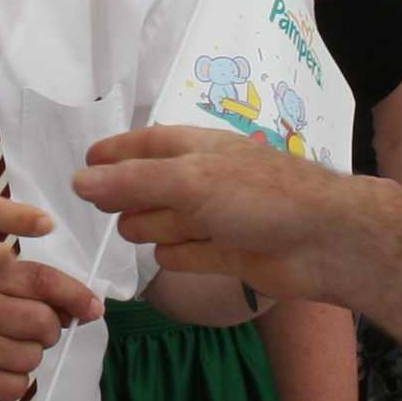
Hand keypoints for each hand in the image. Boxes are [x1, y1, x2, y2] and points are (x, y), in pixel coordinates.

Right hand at [0, 263, 92, 400]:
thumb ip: (22, 290)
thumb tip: (77, 309)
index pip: (41, 279)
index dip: (74, 294)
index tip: (93, 308)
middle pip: (44, 322)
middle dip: (46, 332)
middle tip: (24, 333)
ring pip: (33, 357)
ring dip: (25, 358)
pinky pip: (18, 386)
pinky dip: (9, 382)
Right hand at [76, 127, 336, 297]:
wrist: (324, 242)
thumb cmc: (258, 197)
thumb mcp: (189, 181)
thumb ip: (133, 182)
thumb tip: (78, 181)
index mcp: (202, 149)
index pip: (151, 144)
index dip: (118, 151)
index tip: (86, 162)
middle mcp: (210, 181)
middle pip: (158, 185)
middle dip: (128, 193)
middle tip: (94, 205)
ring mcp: (222, 219)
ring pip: (174, 221)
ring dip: (150, 225)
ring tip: (124, 230)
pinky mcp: (233, 255)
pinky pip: (195, 252)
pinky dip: (178, 254)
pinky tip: (162, 257)